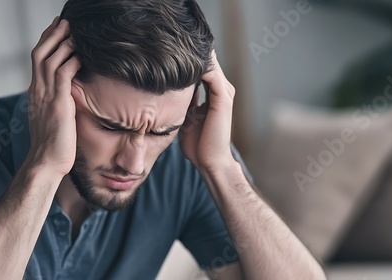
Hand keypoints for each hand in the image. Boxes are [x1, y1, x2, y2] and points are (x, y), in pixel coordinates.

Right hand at [25, 16, 81, 175]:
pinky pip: (62, 76)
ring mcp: (45, 97)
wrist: (46, 163)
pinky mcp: (58, 104)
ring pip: (50, 60)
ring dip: (62, 43)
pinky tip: (81, 55)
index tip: (57, 29)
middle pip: (40, 53)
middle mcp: (37, 91)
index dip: (47, 42)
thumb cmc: (54, 144)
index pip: (38, 60)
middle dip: (52, 35)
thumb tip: (70, 93)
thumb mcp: (54, 117)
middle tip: (65, 21)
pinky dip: (71, 62)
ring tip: (74, 31)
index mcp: (36, 93)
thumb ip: (58, 101)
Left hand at [179, 51, 235, 171]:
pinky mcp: (223, 98)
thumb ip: (184, 100)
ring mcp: (224, 92)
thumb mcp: (187, 115)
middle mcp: (221, 89)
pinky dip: (199, 66)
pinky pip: (211, 75)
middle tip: (170, 42)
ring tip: (175, 45)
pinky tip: (182, 61)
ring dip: (194, 55)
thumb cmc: (197, 143)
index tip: (169, 51)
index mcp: (214, 92)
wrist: (209, 161)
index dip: (187, 59)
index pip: (202, 67)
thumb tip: (168, 89)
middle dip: (189, 53)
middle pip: (207, 62)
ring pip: (210, 64)